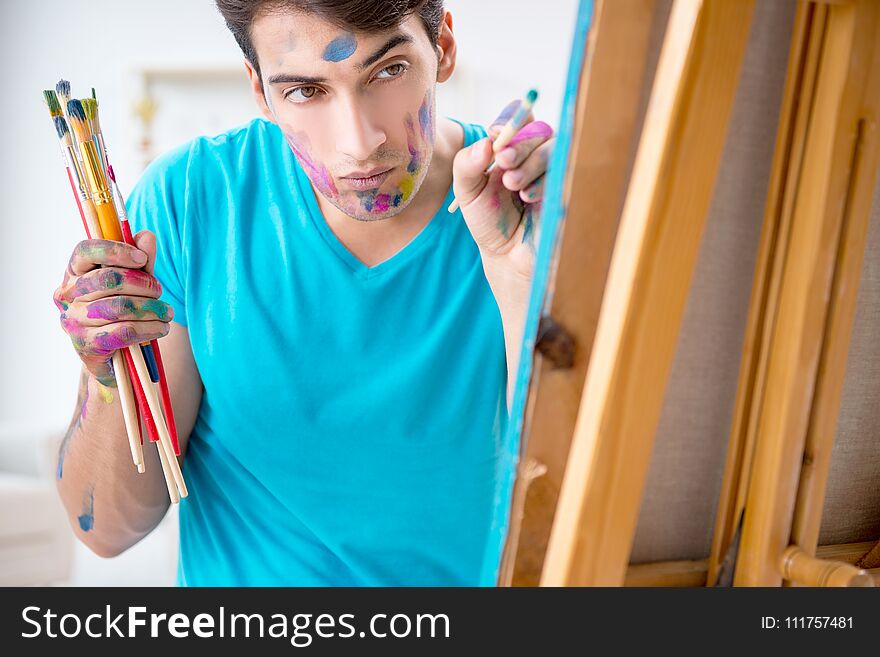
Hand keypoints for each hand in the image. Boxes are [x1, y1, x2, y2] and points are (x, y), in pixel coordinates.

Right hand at [53, 231, 171, 385]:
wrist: (113, 358)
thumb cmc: (121, 313)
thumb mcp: (133, 284)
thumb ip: (140, 262)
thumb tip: (147, 236)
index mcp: (74, 273)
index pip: (85, 250)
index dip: (116, 250)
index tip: (142, 258)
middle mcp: (66, 295)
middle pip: (109, 279)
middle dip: (145, 284)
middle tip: (160, 292)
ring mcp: (73, 321)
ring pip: (120, 307)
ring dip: (152, 308)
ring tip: (167, 313)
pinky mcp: (86, 345)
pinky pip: (123, 332)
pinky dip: (150, 328)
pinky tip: (161, 328)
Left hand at [452, 99, 554, 278]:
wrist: (509, 256)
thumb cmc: (490, 221)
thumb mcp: (468, 192)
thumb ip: (466, 165)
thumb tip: (486, 143)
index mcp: (512, 147)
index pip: (518, 116)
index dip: (511, 118)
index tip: (495, 133)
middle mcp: (535, 154)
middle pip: (538, 129)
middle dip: (519, 143)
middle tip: (503, 161)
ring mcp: (554, 170)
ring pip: (553, 147)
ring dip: (531, 163)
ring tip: (513, 186)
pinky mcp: (568, 186)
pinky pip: (565, 170)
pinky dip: (544, 180)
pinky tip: (529, 198)